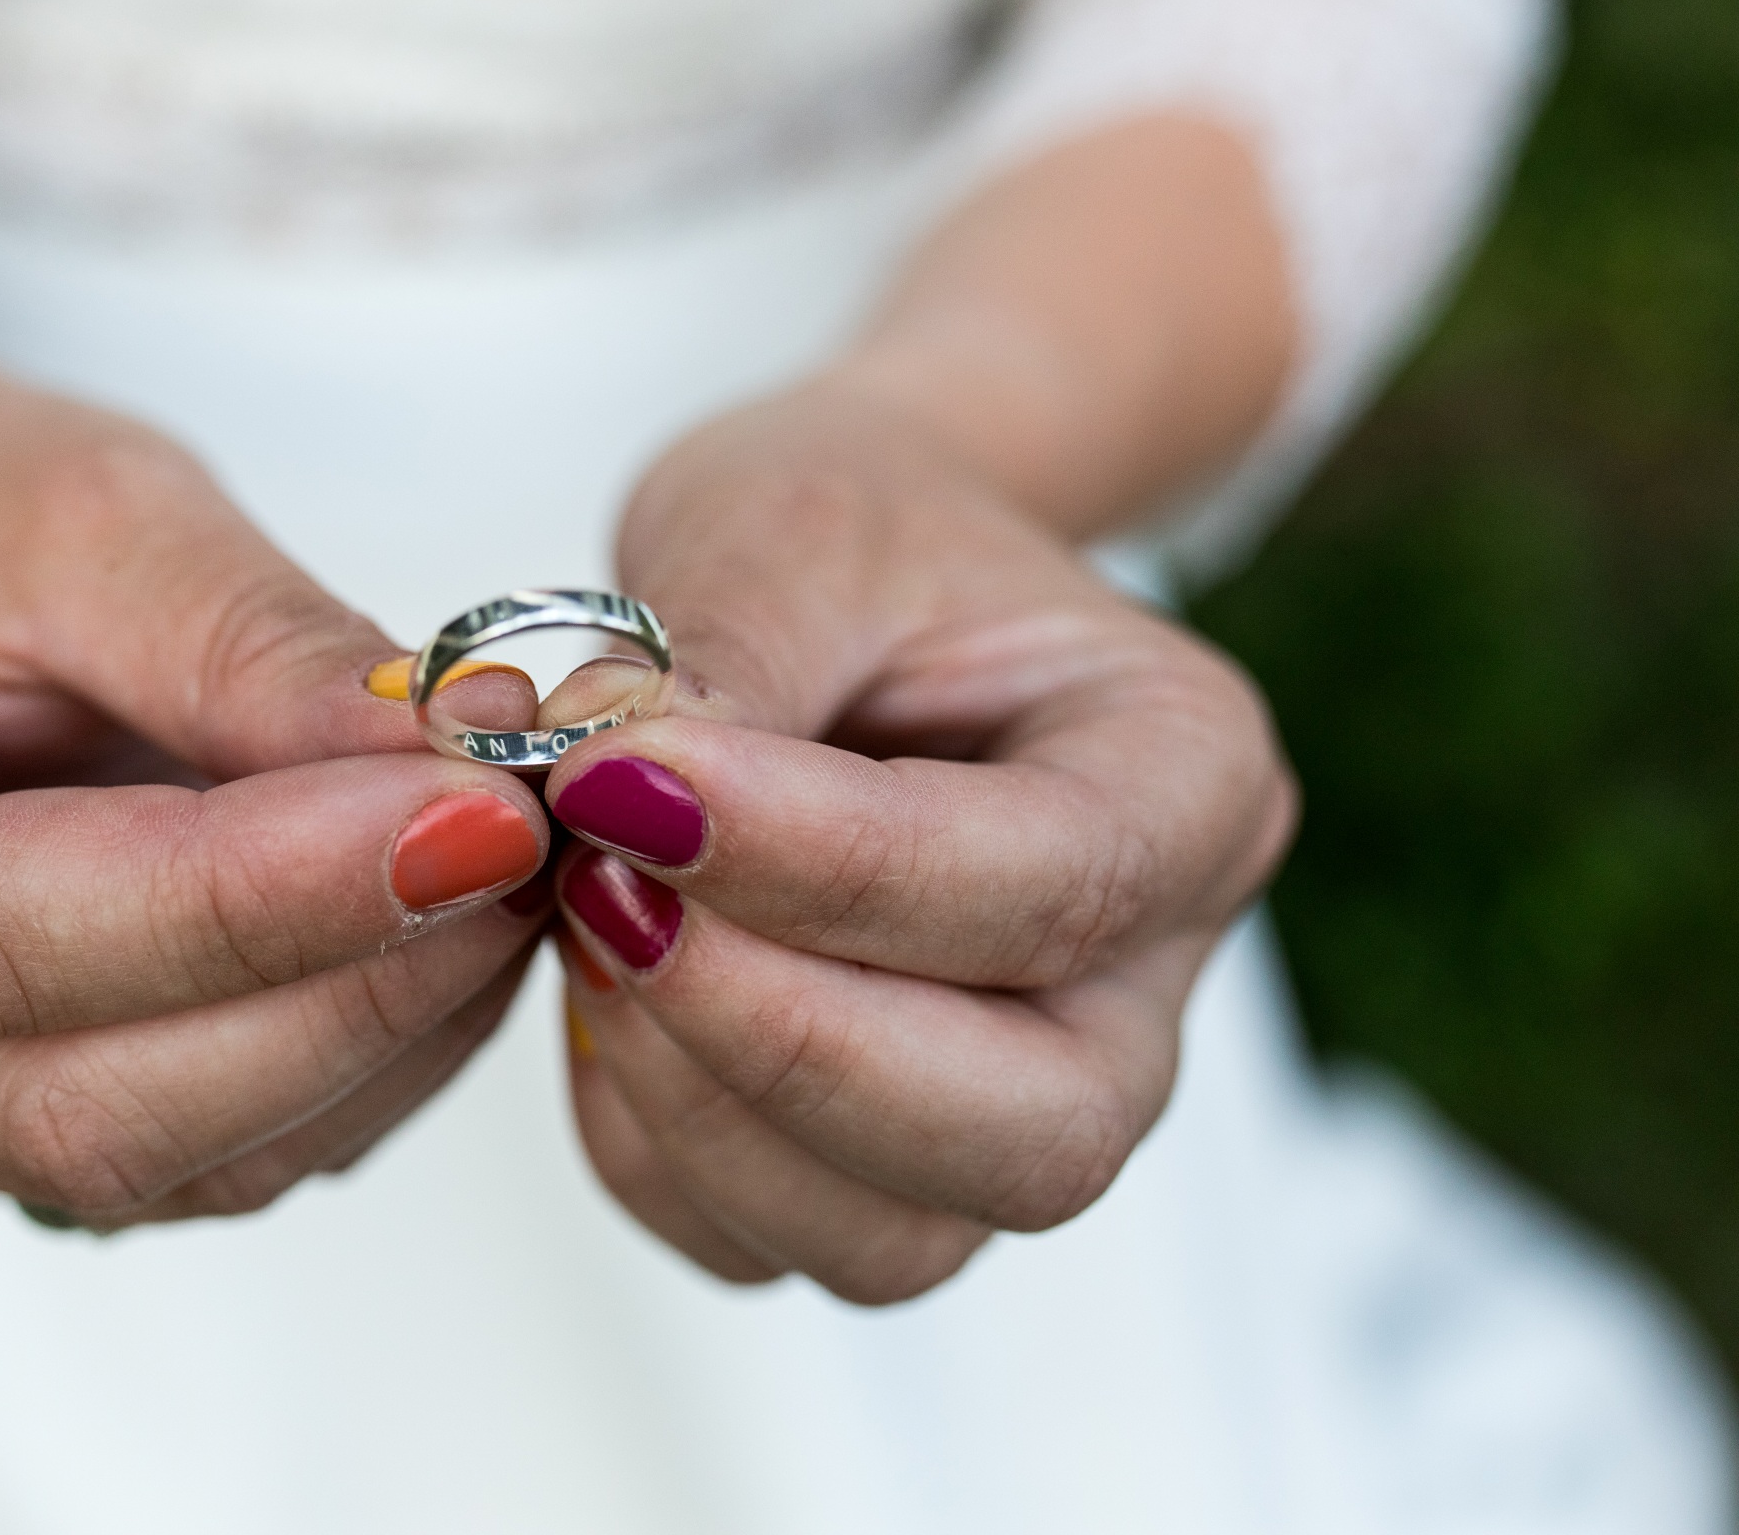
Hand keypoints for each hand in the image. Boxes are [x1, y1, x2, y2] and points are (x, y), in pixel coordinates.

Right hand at [0, 376, 553, 1228]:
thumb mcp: (101, 515)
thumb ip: (263, 647)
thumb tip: (465, 762)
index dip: (247, 898)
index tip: (476, 811)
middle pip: (80, 1097)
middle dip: (346, 986)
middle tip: (535, 846)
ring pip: (173, 1159)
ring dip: (385, 1036)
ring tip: (517, 873)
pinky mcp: (23, 1138)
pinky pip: (223, 1162)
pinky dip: (370, 1066)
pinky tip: (454, 939)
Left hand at [543, 385, 1295, 1301]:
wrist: (828, 587)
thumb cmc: (848, 536)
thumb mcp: (789, 529)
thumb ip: (713, 669)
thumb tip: (596, 793)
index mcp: (1190, 779)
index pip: (1050, 887)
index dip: (822, 863)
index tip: (617, 783)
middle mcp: (1144, 977)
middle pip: (1033, 1133)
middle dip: (783, 1041)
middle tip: (599, 890)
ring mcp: (1026, 1093)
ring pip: (898, 1235)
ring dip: (696, 1106)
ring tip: (581, 921)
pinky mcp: (888, 1163)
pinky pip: (763, 1241)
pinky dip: (647, 1143)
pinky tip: (595, 992)